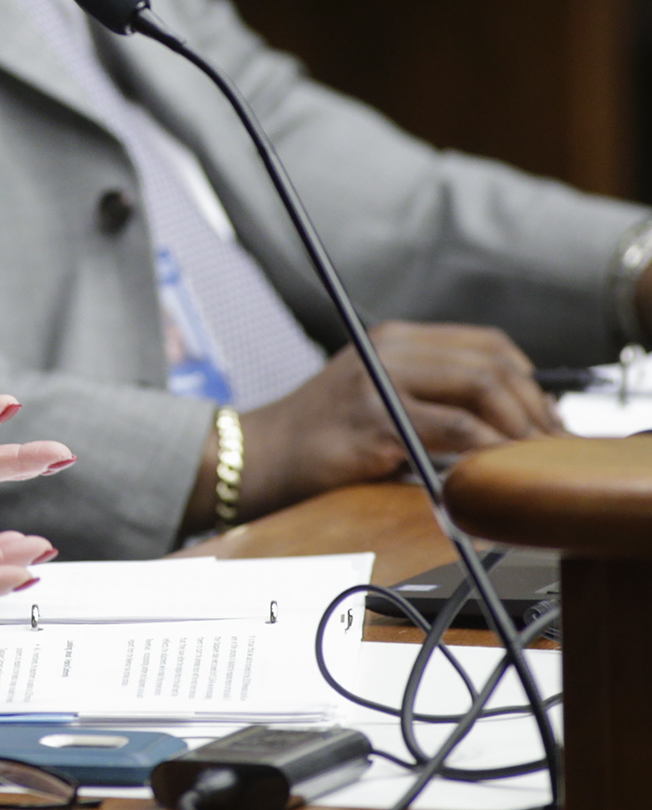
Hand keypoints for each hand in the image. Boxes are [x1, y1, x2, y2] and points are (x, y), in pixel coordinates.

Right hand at [229, 321, 565, 520]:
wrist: (258, 457)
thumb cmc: (320, 437)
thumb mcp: (375, 394)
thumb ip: (430, 391)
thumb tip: (511, 415)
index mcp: (392, 338)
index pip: (486, 343)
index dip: (529, 380)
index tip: (546, 418)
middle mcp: (387, 349)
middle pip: (491, 365)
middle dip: (535, 408)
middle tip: (551, 446)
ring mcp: (380, 382)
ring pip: (481, 389)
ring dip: (521, 428)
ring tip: (534, 459)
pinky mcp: (375, 422)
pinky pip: (457, 431)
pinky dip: (490, 451)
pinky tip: (498, 471)